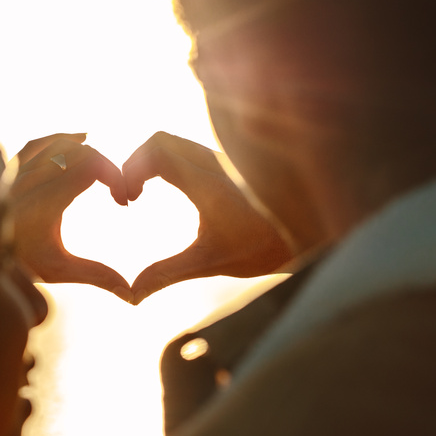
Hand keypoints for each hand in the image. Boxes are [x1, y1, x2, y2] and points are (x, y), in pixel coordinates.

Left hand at [8, 134, 132, 302]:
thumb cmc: (20, 267)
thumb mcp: (61, 271)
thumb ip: (97, 276)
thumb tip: (130, 294)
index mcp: (43, 204)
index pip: (90, 167)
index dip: (114, 176)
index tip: (122, 200)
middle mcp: (27, 182)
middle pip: (80, 152)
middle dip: (106, 167)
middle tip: (117, 191)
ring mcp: (15, 172)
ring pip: (59, 144)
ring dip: (87, 154)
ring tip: (104, 171)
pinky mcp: (8, 169)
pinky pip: (36, 143)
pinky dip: (59, 139)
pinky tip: (79, 140)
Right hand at [123, 132, 292, 303]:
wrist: (306, 234)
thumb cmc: (263, 249)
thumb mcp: (210, 264)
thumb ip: (168, 274)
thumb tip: (133, 295)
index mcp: (207, 183)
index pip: (156, 152)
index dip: (131, 170)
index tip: (128, 200)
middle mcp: (215, 163)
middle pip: (160, 140)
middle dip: (136, 163)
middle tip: (131, 195)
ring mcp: (223, 159)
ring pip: (176, 142)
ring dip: (152, 162)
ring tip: (142, 193)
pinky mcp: (228, 163)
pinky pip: (190, 150)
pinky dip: (169, 162)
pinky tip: (168, 191)